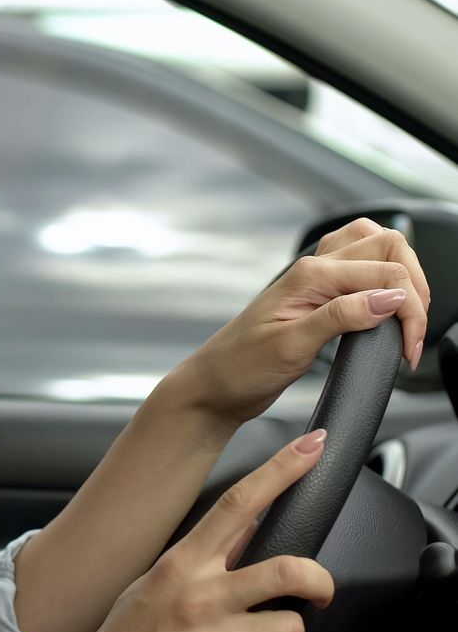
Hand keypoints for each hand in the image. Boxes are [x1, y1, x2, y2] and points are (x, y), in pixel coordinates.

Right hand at [52, 430, 333, 631]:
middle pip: (289, 570)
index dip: (280, 471)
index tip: (311, 448)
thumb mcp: (155, 583)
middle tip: (318, 589)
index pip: (238, 504)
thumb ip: (201, 557)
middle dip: (318, 580)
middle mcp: (201, 598)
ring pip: (290, 629)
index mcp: (181, 565)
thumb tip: (245, 527)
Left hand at [175, 217, 429, 426]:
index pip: (385, 272)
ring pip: (376, 248)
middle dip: (416, 286)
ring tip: (408, 318)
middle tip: (414, 333)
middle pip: (389, 246)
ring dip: (403, 275)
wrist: (215, 385)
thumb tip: (391, 298)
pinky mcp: (319, 296)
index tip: (410, 348)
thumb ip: (340, 317)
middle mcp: (314, 269)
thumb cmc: (241, 367)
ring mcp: (316, 280)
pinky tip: (387, 309)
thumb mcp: (291, 346)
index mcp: (309, 275)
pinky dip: (384, 280)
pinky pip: (360, 269)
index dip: (411, 310)